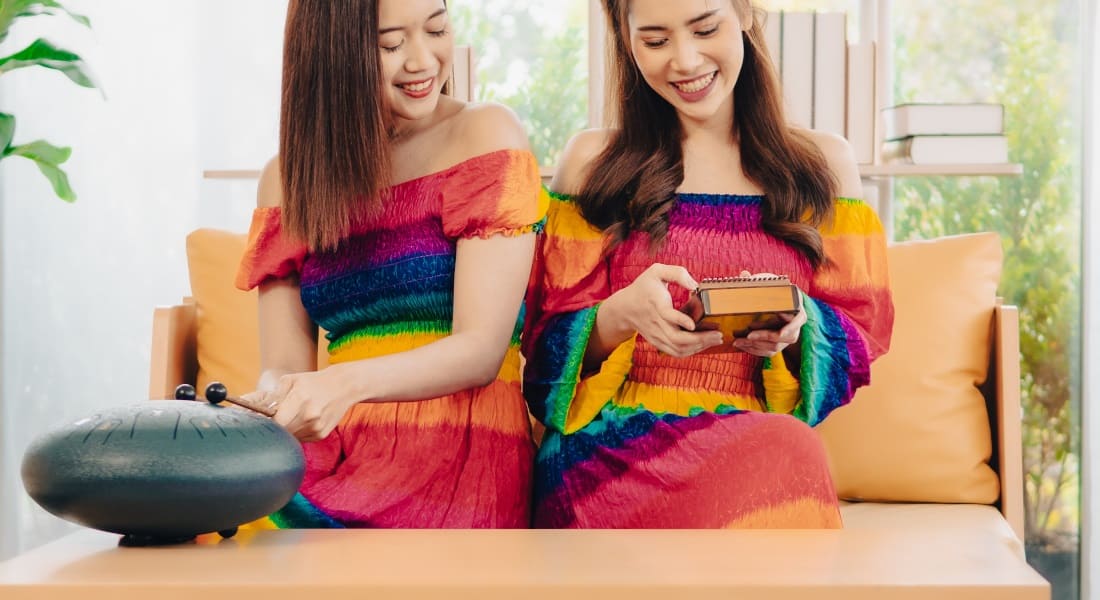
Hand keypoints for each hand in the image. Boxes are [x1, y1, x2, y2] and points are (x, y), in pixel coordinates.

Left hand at [240, 369, 355, 441]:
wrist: (344, 386)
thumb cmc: (314, 382)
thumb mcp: (291, 381)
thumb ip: (273, 396)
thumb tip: (256, 411)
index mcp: (300, 398)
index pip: (276, 422)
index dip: (266, 425)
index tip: (260, 423)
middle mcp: (309, 416)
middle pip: (281, 432)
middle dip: (273, 429)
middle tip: (269, 423)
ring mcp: (316, 427)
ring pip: (290, 438)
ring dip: (285, 431)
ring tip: (288, 418)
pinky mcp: (321, 435)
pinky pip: (301, 439)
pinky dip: (297, 433)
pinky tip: (301, 421)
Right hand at [604, 263, 724, 357]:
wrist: (625, 308)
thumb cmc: (644, 287)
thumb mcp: (656, 271)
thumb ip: (677, 273)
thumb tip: (695, 285)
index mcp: (655, 303)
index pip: (666, 315)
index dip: (680, 320)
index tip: (693, 324)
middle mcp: (655, 322)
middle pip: (676, 338)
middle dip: (700, 339)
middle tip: (718, 334)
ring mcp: (656, 335)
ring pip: (678, 348)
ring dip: (699, 347)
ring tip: (715, 340)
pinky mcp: (658, 342)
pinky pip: (676, 352)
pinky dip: (691, 352)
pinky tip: (704, 345)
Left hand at [731, 270, 806, 356]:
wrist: (772, 301)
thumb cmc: (771, 290)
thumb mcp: (766, 283)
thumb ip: (756, 280)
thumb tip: (744, 275)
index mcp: (796, 306)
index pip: (799, 319)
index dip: (791, 327)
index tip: (780, 333)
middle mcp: (795, 324)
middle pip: (786, 337)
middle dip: (765, 338)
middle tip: (748, 336)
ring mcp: (788, 336)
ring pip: (776, 347)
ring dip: (756, 346)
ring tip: (739, 341)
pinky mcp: (779, 344)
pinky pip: (769, 352)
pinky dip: (755, 350)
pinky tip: (742, 345)